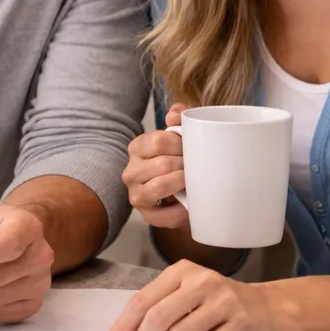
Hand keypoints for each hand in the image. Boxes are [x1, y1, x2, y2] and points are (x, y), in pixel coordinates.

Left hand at [102, 260, 289, 330]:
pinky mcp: (240, 322)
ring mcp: (223, 300)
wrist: (268, 308)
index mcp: (182, 272)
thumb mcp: (188, 295)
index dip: (123, 327)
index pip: (142, 300)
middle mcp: (201, 281)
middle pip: (157, 316)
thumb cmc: (219, 305)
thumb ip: (160, 308)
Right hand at [122, 103, 188, 228]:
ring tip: (193, 181)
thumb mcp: (183, 133)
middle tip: (198, 166)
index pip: (158, 141)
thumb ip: (180, 116)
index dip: (181, 144)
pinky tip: (189, 204)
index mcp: (137, 148)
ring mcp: (136, 194)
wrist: (184, 190)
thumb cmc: (182, 158)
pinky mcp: (146, 215)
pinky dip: (181, 210)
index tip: (192, 148)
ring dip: (183, 183)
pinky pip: (164, 214)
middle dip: (186, 165)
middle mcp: (131, 171)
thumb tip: (173, 115)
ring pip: (160, 186)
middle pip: (162, 164)